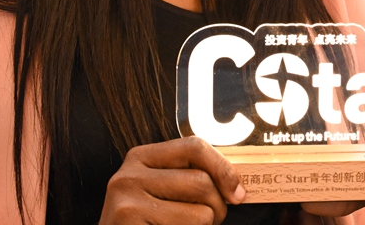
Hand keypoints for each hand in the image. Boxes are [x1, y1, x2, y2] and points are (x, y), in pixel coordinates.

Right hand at [99, 136, 243, 224]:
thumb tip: (236, 187)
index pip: (194, 147)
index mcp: (140, 158)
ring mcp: (127, 202)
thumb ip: (189, 179)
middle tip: (208, 222)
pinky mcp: (130, 222)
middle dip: (216, 208)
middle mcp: (129, 175)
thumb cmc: (147, 223)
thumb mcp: (162, 193)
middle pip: (201, 181)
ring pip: (201, 213)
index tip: (237, 193)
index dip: (223, 169)